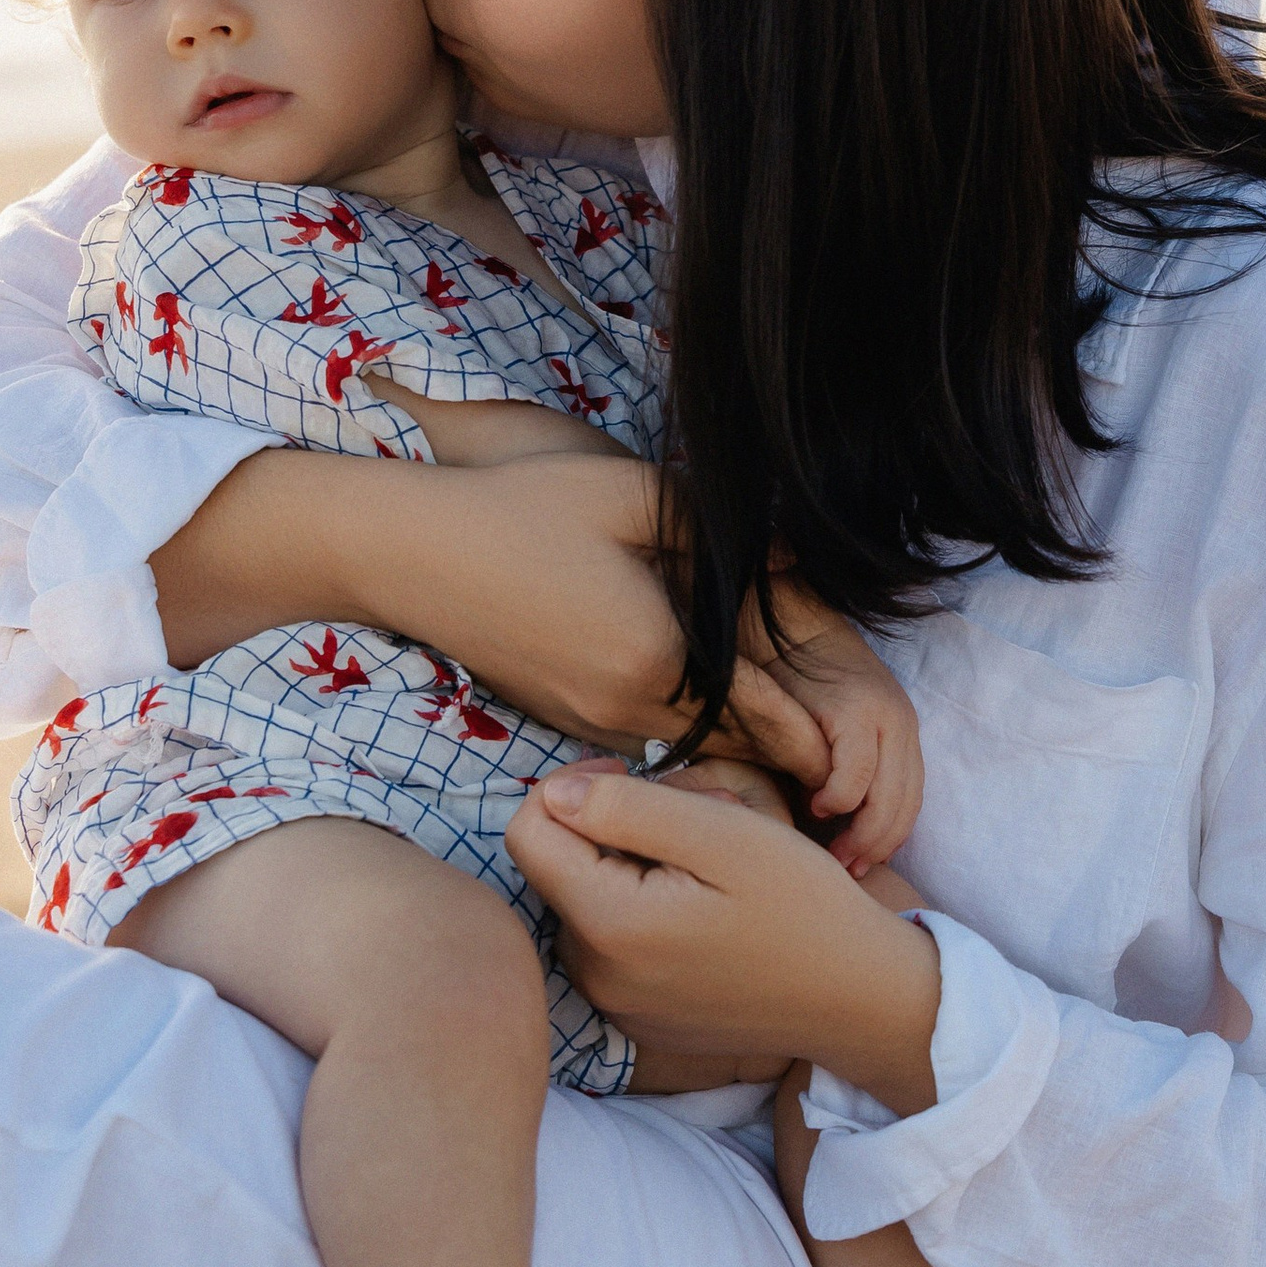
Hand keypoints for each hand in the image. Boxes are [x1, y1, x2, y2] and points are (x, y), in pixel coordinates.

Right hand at [154, 445, 837, 786]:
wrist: (411, 552)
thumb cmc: (521, 507)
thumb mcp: (632, 497)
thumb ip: (718, 531)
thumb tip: (793, 556)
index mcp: (656, 652)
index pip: (758, 708)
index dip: (812, 732)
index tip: (854, 756)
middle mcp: (626, 701)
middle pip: (728, 741)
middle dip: (781, 753)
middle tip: (839, 770)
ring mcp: (588, 716)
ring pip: (684, 742)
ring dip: (730, 744)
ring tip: (785, 751)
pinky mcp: (561, 713)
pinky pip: (641, 733)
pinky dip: (679, 731)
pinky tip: (702, 711)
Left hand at [507, 762, 941, 1113]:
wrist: (860, 1000)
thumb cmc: (802, 906)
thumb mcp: (723, 833)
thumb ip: (626, 807)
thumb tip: (555, 794)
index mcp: (608, 926)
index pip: (526, 832)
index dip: (571, 788)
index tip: (635, 780)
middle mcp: (594, 976)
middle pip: (559, 868)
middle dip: (611, 830)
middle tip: (694, 824)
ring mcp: (616, 1006)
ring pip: (586, 904)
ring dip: (630, 871)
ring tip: (707, 869)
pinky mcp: (639, 1021)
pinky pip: (612, 949)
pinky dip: (645, 916)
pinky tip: (707, 915)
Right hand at [754, 594, 923, 877]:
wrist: (788, 624)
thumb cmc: (799, 685)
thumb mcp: (834, 732)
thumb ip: (846, 771)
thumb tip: (837, 829)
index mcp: (902, 733)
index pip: (909, 806)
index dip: (886, 843)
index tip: (858, 866)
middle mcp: (902, 725)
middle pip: (903, 808)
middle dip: (874, 847)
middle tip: (844, 868)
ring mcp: (883, 717)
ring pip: (886, 798)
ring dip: (859, 832)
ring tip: (830, 848)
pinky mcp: (855, 711)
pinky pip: (855, 774)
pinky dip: (839, 799)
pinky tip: (816, 807)